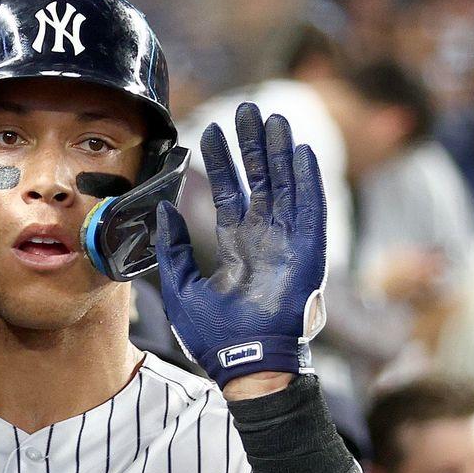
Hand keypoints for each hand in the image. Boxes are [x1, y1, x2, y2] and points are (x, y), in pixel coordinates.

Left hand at [155, 102, 326, 389]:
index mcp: (237, 246)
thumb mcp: (181, 288)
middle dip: (253, 145)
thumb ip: (173, 250)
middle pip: (260, 180)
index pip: (230, 192)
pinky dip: (308, 181)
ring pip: (286, 186)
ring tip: (273, 118)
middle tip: (247, 108)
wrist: (245, 364)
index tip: (213, 130)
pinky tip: (303, 152)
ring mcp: (288, 244)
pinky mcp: (309, 254)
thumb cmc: (215, 336)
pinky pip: (312, 210)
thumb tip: (162, 211)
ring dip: (281, 152)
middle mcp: (265, 239)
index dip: (223, 162)